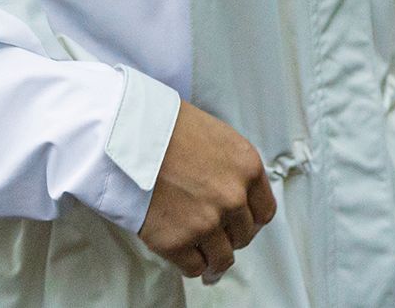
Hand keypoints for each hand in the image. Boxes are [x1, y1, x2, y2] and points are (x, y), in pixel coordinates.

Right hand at [139, 100, 275, 281]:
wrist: (131, 136)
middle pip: (244, 235)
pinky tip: (185, 255)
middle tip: (217, 236)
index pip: (264, 210)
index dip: (252, 220)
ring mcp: (207, 222)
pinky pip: (194, 266)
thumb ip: (234, 169)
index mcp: (248, 168)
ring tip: (204, 256)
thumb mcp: (219, 138)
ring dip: (214, 258)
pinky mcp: (178, 240)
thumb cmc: (169, 128)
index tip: (241, 225)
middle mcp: (233, 197)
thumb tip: (237, 196)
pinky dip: (192, 264)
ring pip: (222, 258)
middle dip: (231, 237)